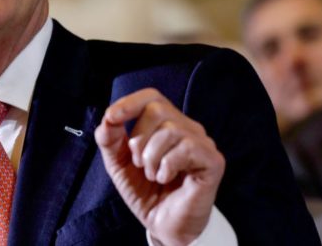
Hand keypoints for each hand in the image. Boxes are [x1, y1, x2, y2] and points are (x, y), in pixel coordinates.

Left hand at [94, 88, 224, 245]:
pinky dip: (168, 165)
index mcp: (165, 124)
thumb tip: (108, 118)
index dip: (130, 102)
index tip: (112, 117)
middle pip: (158, 109)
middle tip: (139, 163)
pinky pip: (187, 148)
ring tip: (153, 175)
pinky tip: (166, 178)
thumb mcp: (118, 163)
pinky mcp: (213, 161)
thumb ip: (109, 139)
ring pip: (171, 130)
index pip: (151, 97)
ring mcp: (202, 143)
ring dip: (152, 157)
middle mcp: (186, 128)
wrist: (163, 225)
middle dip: (138, 138)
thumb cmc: (145, 191)